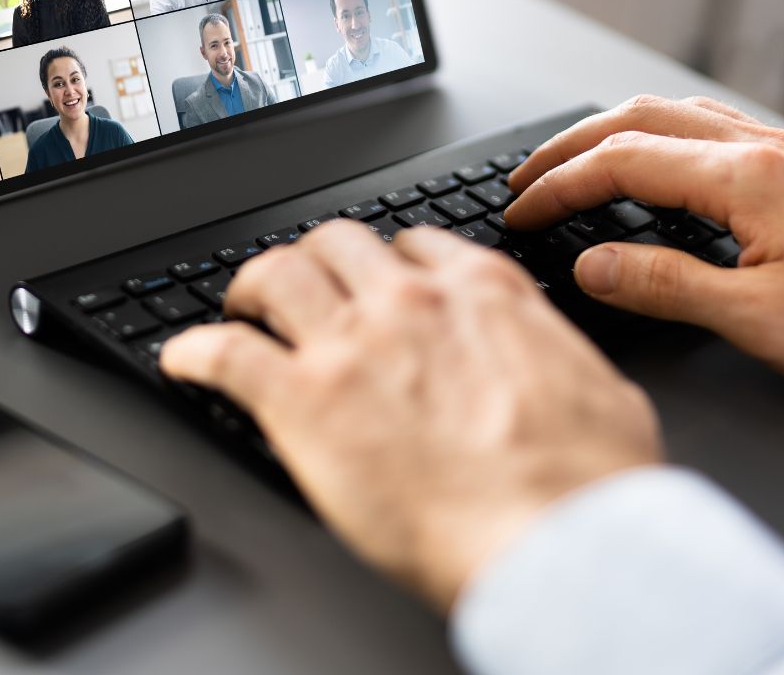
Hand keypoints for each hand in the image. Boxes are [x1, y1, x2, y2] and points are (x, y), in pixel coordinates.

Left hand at [159, 222, 660, 611]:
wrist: (555, 539)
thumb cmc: (587, 483)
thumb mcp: (599, 392)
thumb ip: (558, 362)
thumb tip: (559, 374)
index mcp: (482, 293)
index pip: (413, 246)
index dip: (385, 266)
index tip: (375, 285)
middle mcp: (408, 302)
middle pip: (335, 244)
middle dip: (313, 263)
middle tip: (300, 291)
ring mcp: (350, 345)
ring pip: (274, 274)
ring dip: (249, 289)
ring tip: (238, 308)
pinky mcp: (300, 400)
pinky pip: (223, 352)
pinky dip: (194, 351)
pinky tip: (185, 361)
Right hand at [503, 95, 783, 411]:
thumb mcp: (758, 320)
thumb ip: (663, 286)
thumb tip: (591, 264)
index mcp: (745, 178)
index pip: (621, 162)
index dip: (558, 186)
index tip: (519, 212)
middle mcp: (765, 151)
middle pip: (640, 119)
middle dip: (570, 147)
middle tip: (524, 179)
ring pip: (678, 116)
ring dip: (614, 135)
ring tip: (574, 166)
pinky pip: (713, 132)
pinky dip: (661, 140)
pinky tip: (658, 170)